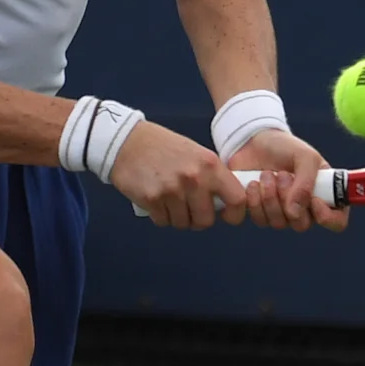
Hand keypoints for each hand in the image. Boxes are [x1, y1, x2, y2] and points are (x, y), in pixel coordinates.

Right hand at [106, 121, 239, 229]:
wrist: (127, 141)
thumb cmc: (163, 147)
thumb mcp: (196, 154)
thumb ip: (212, 177)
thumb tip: (223, 203)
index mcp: (210, 165)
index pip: (237, 200)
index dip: (233, 214)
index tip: (223, 214)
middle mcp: (194, 178)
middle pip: (206, 221)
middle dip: (196, 219)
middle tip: (187, 207)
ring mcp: (173, 190)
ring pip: (183, 224)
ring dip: (176, 217)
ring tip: (169, 199)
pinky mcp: (153, 199)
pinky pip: (163, 222)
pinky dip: (160, 215)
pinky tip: (156, 200)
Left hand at [225, 127, 345, 231]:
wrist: (253, 141)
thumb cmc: (285, 148)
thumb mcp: (305, 156)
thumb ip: (306, 182)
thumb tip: (294, 212)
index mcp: (324, 194)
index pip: (336, 221)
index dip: (327, 217)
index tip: (314, 200)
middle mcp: (305, 209)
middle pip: (301, 224)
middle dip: (288, 198)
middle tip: (282, 174)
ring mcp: (282, 213)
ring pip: (279, 223)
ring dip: (270, 196)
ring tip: (266, 174)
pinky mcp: (261, 213)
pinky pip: (260, 220)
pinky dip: (255, 201)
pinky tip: (253, 183)